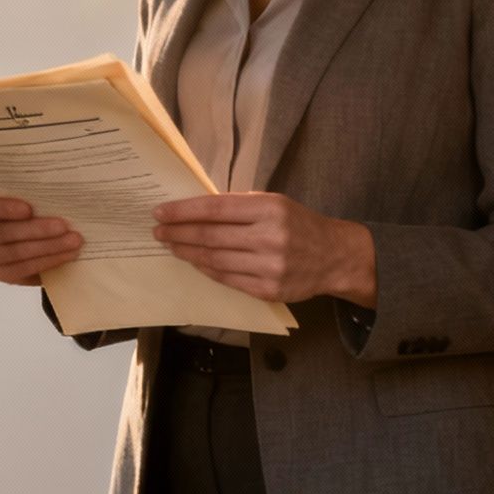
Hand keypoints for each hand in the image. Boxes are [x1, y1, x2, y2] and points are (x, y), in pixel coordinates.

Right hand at [0, 192, 81, 285]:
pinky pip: (20, 271)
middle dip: (33, 230)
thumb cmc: (39, 203)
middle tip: (63, 226)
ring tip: (72, 241)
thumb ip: (39, 183)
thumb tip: (60, 170)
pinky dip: (45, 262)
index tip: (29, 208)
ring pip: (11, 254)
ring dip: (45, 248)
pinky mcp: (1, 272)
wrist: (48, 233)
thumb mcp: (37, 190)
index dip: (2, 208)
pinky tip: (65, 255)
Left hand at [153, 192, 376, 306]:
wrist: (334, 257)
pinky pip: (227, 279)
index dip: (184, 211)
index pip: (215, 208)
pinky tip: (194, 262)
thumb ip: (239, 206)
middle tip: (158, 231)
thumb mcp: (274, 203)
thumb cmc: (299, 224)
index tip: (161, 212)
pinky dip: (207, 269)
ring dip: (187, 253)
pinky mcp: (268, 290)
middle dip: (178, 233)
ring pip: (215, 260)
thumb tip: (195, 210)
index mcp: (269, 209)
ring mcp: (269, 267)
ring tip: (171, 245)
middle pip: (210, 236)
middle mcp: (269, 238)